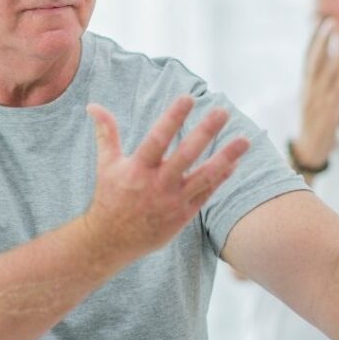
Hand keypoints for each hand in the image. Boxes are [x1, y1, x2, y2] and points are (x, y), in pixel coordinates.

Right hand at [82, 96, 249, 262]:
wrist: (111, 242)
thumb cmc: (110, 198)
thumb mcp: (106, 165)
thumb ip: (106, 133)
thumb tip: (93, 105)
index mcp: (137, 170)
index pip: (158, 138)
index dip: (173, 117)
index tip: (188, 97)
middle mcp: (157, 185)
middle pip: (186, 155)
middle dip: (205, 132)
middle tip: (222, 111)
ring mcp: (173, 201)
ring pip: (204, 176)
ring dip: (226, 157)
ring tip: (245, 140)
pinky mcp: (183, 216)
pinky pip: (206, 193)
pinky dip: (221, 178)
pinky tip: (235, 162)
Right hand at [293, 19, 338, 166]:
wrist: (309, 151)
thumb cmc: (316, 122)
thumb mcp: (317, 99)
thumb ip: (324, 79)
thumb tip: (337, 58)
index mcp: (306, 86)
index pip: (308, 57)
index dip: (314, 39)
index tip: (322, 20)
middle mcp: (308, 91)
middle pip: (314, 62)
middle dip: (322, 41)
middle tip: (332, 22)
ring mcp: (316, 103)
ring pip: (327, 76)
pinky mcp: (327, 115)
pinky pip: (336, 94)